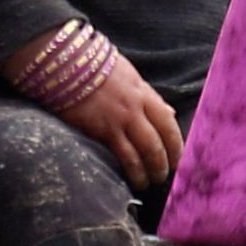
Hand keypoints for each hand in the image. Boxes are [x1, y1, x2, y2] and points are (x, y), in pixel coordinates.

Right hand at [50, 52, 183, 187]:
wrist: (65, 63)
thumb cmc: (93, 67)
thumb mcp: (128, 76)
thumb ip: (148, 95)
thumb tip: (169, 111)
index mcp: (143, 92)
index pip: (167, 121)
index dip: (176, 142)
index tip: (179, 156)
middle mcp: (136, 107)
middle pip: (160, 139)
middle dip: (167, 161)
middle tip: (167, 175)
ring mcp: (121, 120)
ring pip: (146, 151)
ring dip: (152, 170)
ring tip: (151, 182)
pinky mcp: (103, 131)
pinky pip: (124, 156)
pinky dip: (133, 170)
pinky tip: (135, 180)